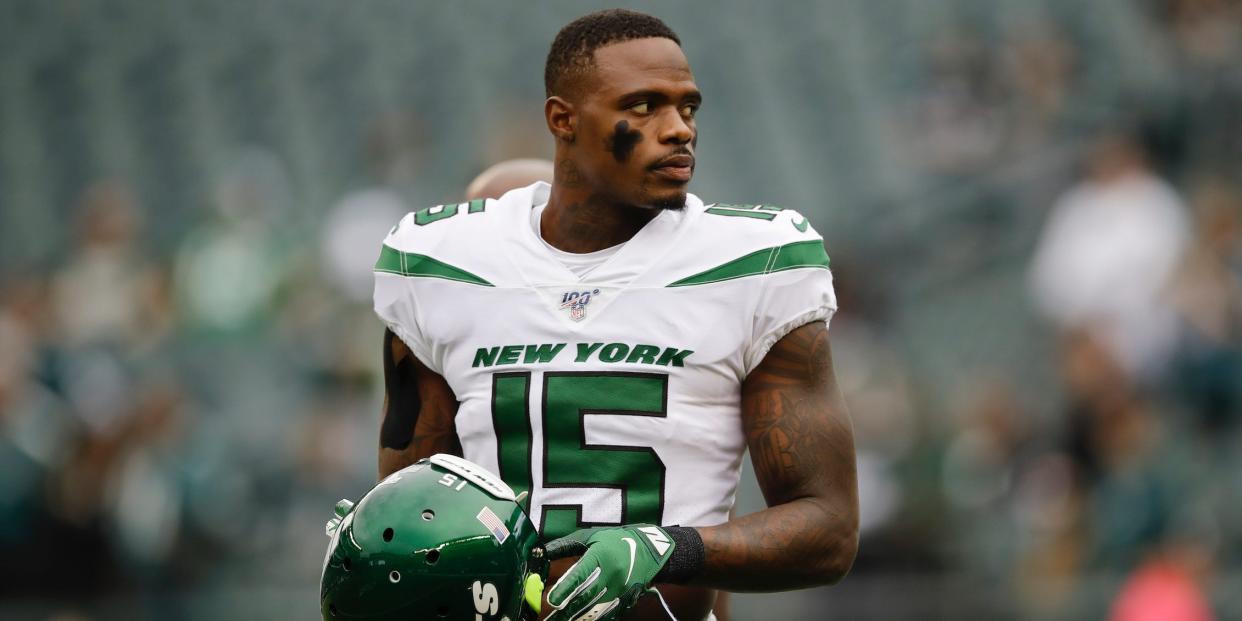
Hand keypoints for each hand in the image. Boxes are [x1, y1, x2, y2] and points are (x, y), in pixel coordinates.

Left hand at [543, 524, 675, 620]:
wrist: (649, 550)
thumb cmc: (613, 541)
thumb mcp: (590, 537)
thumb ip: (564, 546)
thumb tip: (541, 553)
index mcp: (601, 555)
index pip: (581, 573)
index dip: (566, 588)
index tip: (552, 601)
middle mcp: (612, 573)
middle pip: (586, 596)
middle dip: (567, 611)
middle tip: (551, 620)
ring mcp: (621, 589)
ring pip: (596, 609)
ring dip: (577, 618)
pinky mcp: (626, 599)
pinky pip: (608, 614)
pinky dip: (593, 619)